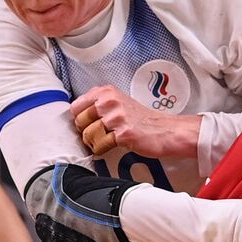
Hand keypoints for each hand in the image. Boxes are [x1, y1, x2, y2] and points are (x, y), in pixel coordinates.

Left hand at [70, 85, 200, 158]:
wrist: (165, 130)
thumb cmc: (142, 119)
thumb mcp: (118, 103)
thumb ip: (99, 105)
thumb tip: (77, 116)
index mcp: (107, 92)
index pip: (76, 107)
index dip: (80, 119)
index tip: (88, 125)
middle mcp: (110, 101)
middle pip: (79, 122)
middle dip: (86, 132)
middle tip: (98, 135)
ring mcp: (116, 117)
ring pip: (87, 135)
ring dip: (94, 143)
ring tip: (105, 142)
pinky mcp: (122, 133)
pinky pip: (99, 146)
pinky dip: (102, 150)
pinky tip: (112, 146)